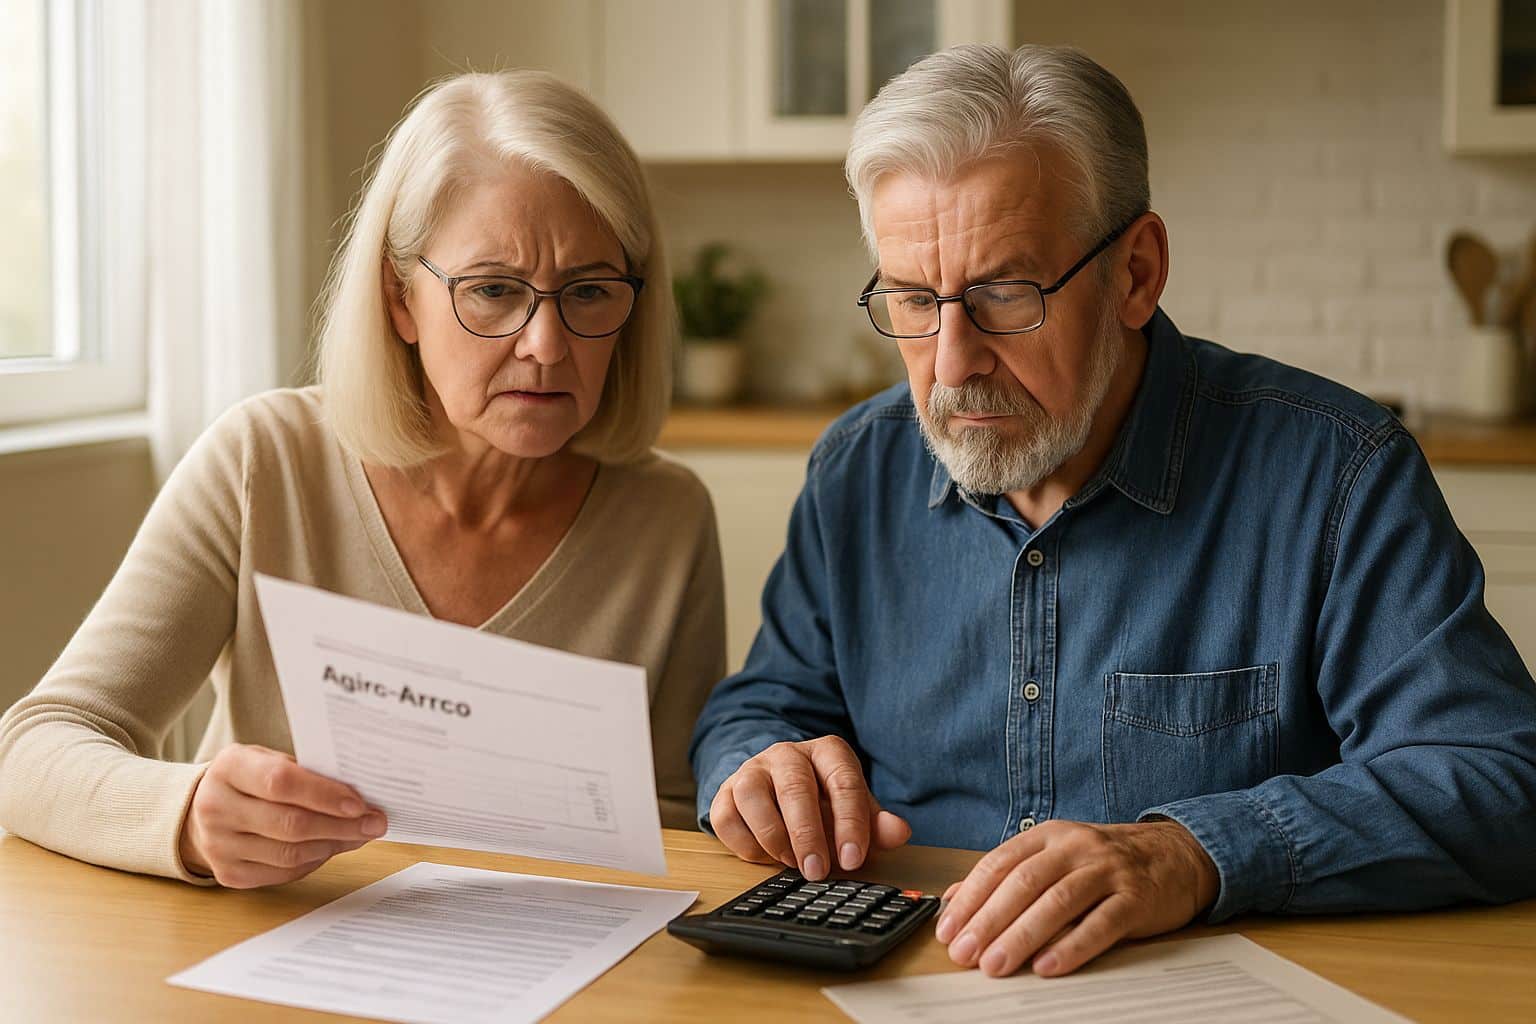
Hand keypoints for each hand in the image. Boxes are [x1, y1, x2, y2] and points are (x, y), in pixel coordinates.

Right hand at [178, 744, 386, 888]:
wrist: (204, 808)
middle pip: (290, 824)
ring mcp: (218, 845)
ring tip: (360, 834)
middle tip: (375, 823)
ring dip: (334, 845)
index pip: (281, 782)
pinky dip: (315, 861)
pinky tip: (333, 847)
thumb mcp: (268, 758)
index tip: (360, 803)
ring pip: (290, 853)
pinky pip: (283, 873)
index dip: (324, 794)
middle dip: (341, 825)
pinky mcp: (228, 873)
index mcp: (228, 768)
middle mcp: (216, 807)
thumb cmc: (250, 779)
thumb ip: (306, 772)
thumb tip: (360, 796)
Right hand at [709, 735, 910, 879]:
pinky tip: (764, 856)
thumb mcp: (854, 810)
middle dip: (807, 834)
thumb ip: (876, 823)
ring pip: (753, 794)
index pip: (843, 781)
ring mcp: (752, 770)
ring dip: (773, 835)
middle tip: (817, 871)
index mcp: (827, 752)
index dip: (850, 823)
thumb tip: (899, 832)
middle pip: (795, 787)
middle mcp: (787, 754)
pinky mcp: (725, 791)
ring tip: (790, 863)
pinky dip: (744, 842)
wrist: (778, 787)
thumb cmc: (823, 802)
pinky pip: (726, 815)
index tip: (852, 859)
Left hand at [935, 819, 1217, 977]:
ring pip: (1057, 901)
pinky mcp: (1136, 898)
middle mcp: (1075, 847)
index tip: (948, 930)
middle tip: (965, 954)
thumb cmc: (1105, 863)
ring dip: (1022, 935)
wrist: (1175, 856)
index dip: (969, 898)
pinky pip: (1101, 923)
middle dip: (988, 920)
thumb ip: (1006, 876)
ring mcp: (1107, 870)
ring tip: (996, 964)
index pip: (998, 864)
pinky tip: (1048, 966)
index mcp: (1049, 836)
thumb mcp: (1054, 858)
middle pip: (1023, 883)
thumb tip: (953, 898)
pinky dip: (1072, 946)